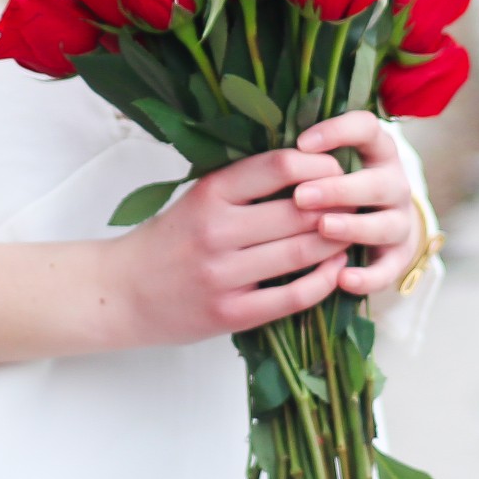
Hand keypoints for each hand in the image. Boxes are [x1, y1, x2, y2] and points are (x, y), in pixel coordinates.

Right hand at [104, 147, 351, 346]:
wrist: (121, 293)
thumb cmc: (168, 241)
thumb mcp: (198, 199)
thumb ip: (245, 185)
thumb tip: (311, 166)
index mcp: (210, 193)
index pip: (279, 167)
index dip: (319, 164)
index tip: (337, 168)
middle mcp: (216, 231)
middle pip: (298, 211)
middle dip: (337, 205)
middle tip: (358, 202)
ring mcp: (223, 275)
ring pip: (300, 252)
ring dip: (336, 241)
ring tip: (351, 233)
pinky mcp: (231, 314)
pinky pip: (292, 297)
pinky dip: (322, 282)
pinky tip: (335, 271)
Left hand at [291, 111, 423, 298]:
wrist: (375, 222)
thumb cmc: (334, 184)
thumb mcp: (325, 162)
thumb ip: (304, 156)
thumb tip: (262, 149)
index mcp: (376, 150)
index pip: (366, 128)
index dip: (338, 132)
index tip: (301, 143)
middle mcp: (394, 183)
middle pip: (378, 182)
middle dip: (339, 189)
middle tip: (301, 196)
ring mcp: (399, 221)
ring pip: (387, 225)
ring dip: (355, 227)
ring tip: (324, 228)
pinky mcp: (397, 257)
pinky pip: (388, 270)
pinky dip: (368, 277)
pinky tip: (343, 279)